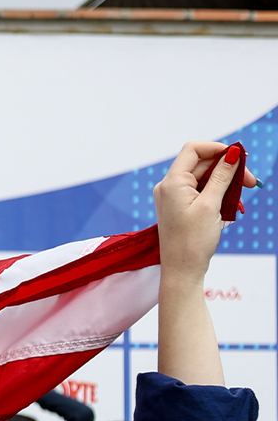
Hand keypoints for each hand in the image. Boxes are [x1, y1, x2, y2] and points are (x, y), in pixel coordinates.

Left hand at [152, 141, 253, 386]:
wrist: (182, 271)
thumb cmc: (193, 241)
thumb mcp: (212, 204)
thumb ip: (222, 176)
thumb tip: (232, 153)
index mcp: (171, 182)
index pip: (193, 149)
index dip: (217, 148)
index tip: (239, 157)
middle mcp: (169, 186)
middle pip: (203, 164)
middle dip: (228, 170)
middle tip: (251, 183)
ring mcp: (173, 197)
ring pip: (205, 178)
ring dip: (226, 185)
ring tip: (239, 202)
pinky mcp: (180, 207)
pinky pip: (202, 192)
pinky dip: (219, 196)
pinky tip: (231, 209)